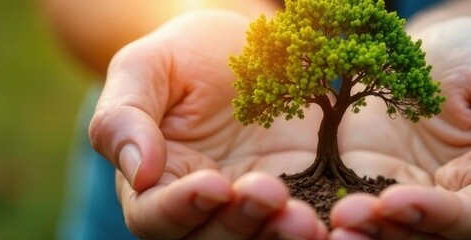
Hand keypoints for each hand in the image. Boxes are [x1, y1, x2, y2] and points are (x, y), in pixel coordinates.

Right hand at [89, 10, 329, 238]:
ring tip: (307, 219)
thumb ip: (124, 117)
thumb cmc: (180, 57)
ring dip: (283, 236)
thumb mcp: (144, 68)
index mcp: (155, 190)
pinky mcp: (302, 197)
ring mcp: (254, 210)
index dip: (180, 208)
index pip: (156, 218)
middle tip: (270, 193)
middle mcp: (203, 213)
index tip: (212, 184)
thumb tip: (137, 172)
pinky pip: (310, 223)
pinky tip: (346, 215)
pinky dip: (326, 228)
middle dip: (241, 222)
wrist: (242, 47)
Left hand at [328, 17, 470, 238]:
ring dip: (359, 234)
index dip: (440, 215)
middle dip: (388, 233)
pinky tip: (303, 213)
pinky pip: (355, 215)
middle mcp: (460, 211)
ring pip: (391, 236)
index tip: (396, 199)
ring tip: (326, 222)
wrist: (438, 52)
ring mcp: (413, 206)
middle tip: (346, 217)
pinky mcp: (371, 193)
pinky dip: (330, 220)